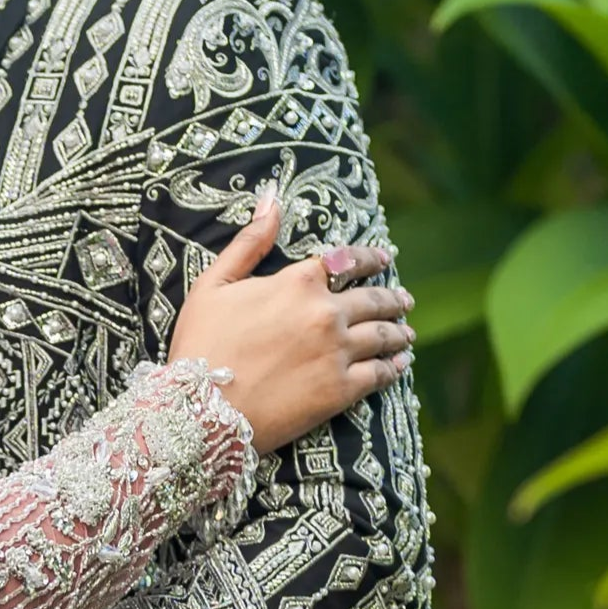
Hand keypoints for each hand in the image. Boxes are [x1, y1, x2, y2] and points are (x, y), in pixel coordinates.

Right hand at [168, 189, 413, 453]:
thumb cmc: (200, 345)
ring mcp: (337, 352)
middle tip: (405, 300)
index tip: (385, 257)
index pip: (346, 260)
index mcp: (298, 282)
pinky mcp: (341, 390)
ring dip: (399, 331)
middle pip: (373, 299)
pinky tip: (400, 364)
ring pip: (382, 335)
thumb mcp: (214, 284)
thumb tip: (271, 198)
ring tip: (407, 332)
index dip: (370, 257)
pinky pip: (379, 374)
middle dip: (392, 298)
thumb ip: (249, 242)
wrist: (202, 410)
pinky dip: (394, 367)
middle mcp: (326, 312)